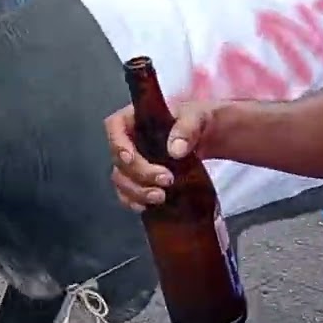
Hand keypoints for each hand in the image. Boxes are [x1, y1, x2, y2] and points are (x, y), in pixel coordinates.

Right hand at [107, 100, 223, 210]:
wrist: (207, 137)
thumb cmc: (197, 120)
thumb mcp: (197, 116)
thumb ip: (187, 128)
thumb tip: (175, 151)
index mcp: (135, 118)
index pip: (114, 126)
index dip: (118, 144)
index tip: (131, 158)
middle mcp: (129, 141)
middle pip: (119, 159)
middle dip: (139, 174)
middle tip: (167, 180)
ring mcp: (133, 162)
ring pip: (121, 180)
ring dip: (137, 192)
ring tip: (161, 197)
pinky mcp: (141, 180)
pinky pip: (128, 194)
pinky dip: (135, 202)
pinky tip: (150, 207)